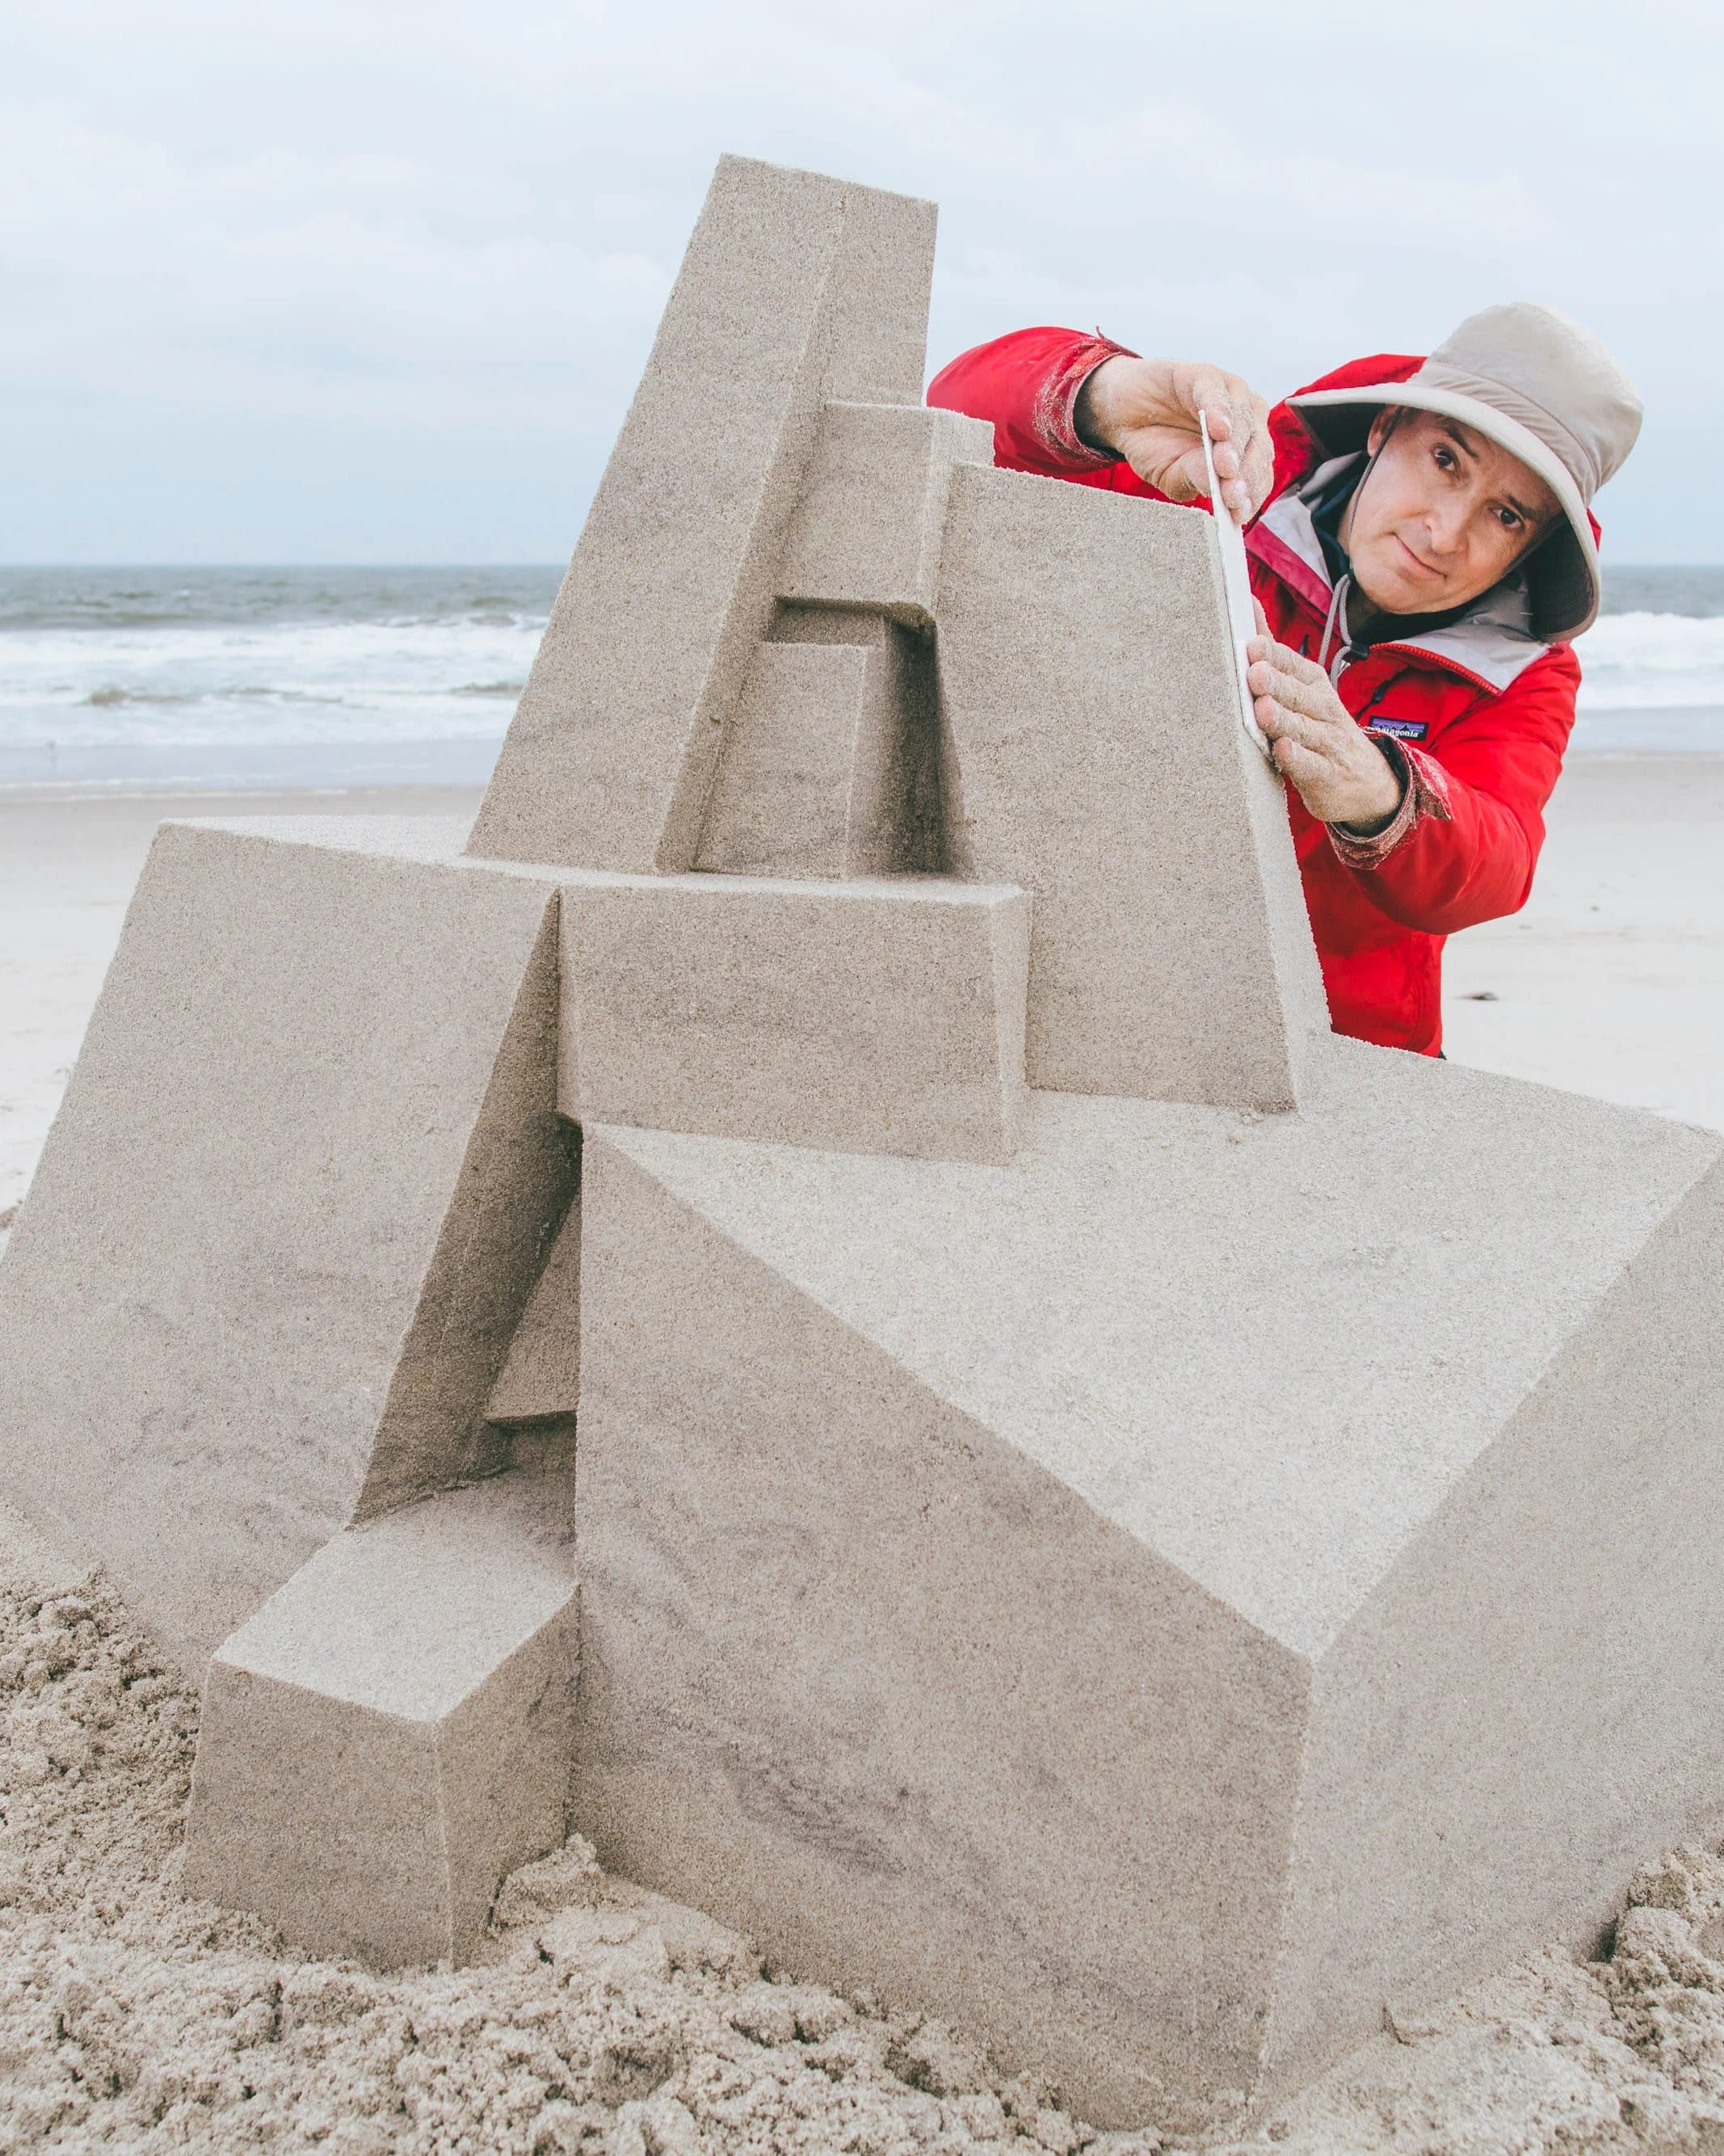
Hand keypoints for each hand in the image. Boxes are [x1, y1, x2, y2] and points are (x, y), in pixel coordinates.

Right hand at [1075, 356, 1272, 521]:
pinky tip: (1217, 428)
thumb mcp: (1172, 474)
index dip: (1250, 494)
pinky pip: (1218, 392)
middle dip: (1245, 474)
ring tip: (1224, 466)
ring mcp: (1230, 396)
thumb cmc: (1156, 447)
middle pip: (1257, 448)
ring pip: (1244, 420)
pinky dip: (1220, 410)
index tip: (1239, 514)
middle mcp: (1245, 422)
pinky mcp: (1206, 376)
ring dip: (1234, 445)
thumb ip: (1196, 479)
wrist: (1124, 415)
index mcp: (1244, 452)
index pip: (1257, 475)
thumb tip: (1216, 488)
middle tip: (1232, 495)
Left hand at [1245, 607, 1404, 829]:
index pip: (1293, 665)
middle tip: (1255, 673)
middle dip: (1277, 683)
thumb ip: (1274, 652)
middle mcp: (1323, 709)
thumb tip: (1247, 602)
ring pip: (1303, 729)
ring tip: (1263, 709)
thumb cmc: (1319, 727)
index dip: (1274, 657)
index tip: (1252, 645)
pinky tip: (1283, 750)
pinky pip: (1313, 765)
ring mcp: (1327, 743)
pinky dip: (1298, 758)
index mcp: (1313, 684)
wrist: (1367, 781)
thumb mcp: (1302, 687)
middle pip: (1298, 694)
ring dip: (1283, 719)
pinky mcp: (1327, 776)